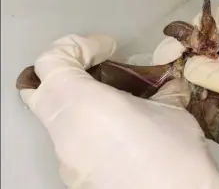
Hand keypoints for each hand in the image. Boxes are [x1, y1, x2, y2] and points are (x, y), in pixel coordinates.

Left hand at [20, 34, 218, 188]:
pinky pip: (70, 139)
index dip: (76, 45)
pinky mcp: (75, 176)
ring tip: (115, 101)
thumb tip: (166, 81)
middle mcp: (65, 135)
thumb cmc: (176, 153)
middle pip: (39, 88)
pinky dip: (86, 124)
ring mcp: (65, 160)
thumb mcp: (173, 109)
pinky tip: (118, 131)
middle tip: (99, 67)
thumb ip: (162, 87)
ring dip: (78, 99)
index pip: (50, 62)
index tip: (107, 48)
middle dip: (67, 69)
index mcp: (84, 108)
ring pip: (55, 115)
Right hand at [154, 3, 218, 178]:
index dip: (199, 30)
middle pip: (218, 39)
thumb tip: (189, 68)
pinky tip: (192, 92)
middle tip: (166, 67)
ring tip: (174, 81)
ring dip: (196, 70)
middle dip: (192, 51)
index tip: (174, 49)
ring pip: (218, 62)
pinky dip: (207, 86)